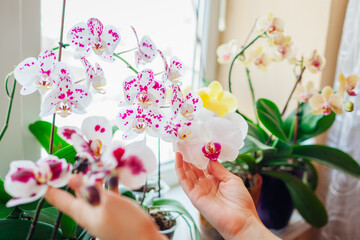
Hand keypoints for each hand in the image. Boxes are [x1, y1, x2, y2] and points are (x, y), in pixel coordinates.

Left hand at [44, 174, 166, 239]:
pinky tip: (113, 176)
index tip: (42, 175)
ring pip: (92, 192)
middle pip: (75, 193)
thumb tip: (73, 179)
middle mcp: (90, 212)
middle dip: (72, 177)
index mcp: (83, 213)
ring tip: (92, 163)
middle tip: (70, 161)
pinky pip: (106, 194)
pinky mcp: (114, 211)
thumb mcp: (108, 204)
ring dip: (92, 178)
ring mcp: (102, 212)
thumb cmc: (128, 226)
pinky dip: (107, 184)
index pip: (59, 200)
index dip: (49, 187)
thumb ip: (91, 190)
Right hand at [175, 152, 279, 239]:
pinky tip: (178, 158)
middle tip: (184, 142)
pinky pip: (184, 181)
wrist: (241, 220)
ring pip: (187, 173)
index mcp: (216, 180)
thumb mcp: (231, 179)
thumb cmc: (240, 201)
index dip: (199, 155)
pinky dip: (179, 169)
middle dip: (189, 156)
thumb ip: (218, 169)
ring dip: (182, 160)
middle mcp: (206, 184)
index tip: (196, 143)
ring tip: (179, 146)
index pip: (204, 165)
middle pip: (194, 168)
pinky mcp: (194, 196)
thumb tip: (209, 157)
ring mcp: (199, 190)